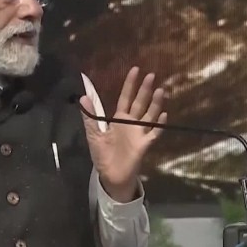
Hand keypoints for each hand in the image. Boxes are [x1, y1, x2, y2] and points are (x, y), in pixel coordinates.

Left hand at [80, 67, 166, 202]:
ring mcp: (139, 133)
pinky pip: (154, 133)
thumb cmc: (103, 155)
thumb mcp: (93, 134)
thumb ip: (90, 117)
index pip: (125, 98)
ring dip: (155, 104)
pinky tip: (163, 115)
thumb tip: (83, 97)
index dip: (130, 85)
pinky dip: (159, 125)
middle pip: (140, 103)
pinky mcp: (144, 145)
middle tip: (151, 75)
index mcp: (118, 120)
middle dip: (145, 90)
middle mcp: (131, 124)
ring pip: (149, 115)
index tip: (136, 70)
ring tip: (160, 90)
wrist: (110, 176)